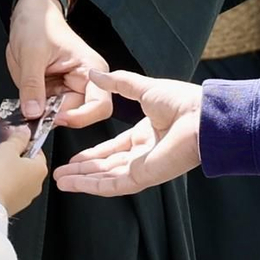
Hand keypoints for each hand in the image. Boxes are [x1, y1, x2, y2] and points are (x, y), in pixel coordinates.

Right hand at [0, 128, 50, 216]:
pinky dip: (5, 184)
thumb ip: (18, 138)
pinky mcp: (16, 205)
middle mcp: (37, 184)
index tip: (12, 141)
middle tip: (2, 154)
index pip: (36, 149)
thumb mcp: (7, 148)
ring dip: (9, 171)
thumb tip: (24, 132)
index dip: (23, 143)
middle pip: (28, 164)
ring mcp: (27, 196)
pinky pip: (12, 189)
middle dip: (15, 157)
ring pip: (19, 177)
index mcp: (40, 168)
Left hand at [7, 0, 110, 129]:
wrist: (29, 13)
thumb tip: (34, 112)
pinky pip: (42, 110)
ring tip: (16, 114)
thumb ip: (33, 85)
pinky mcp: (51, 92)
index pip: (99, 105)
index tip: (56, 117)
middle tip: (31, 117)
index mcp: (90, 69)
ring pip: (57, 116)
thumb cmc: (39, 23)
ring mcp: (66, 89)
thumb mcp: (32, 53)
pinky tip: (12, 113)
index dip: (80, 117)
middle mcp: (83, 83)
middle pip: (77, 115)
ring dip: (37, 119)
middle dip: (54, 118)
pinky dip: (28, 113)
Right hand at [55, 71, 202, 196]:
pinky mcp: (144, 177)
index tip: (73, 156)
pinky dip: (92, 186)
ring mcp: (142, 167)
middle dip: (82, 170)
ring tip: (59, 180)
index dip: (92, 154)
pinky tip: (74, 184)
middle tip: (59, 172)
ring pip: (105, 178)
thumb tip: (94, 73)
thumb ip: (118, 83)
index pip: (112, 149)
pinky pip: (113, 185)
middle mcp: (142, 154)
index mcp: (145, 135)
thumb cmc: (181, 102)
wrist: (200, 117)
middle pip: (105, 166)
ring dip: (82, 180)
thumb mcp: (143, 88)